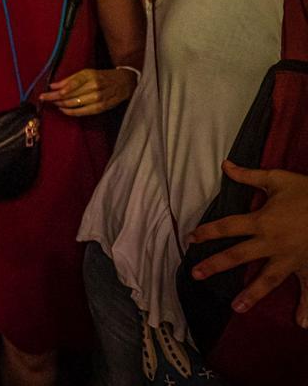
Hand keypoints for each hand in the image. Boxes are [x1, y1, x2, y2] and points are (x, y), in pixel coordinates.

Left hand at [39, 67, 137, 114]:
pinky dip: (71, 112)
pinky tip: (63, 110)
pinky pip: (83, 112)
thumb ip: (69, 79)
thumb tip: (53, 86)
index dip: (57, 90)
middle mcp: (94, 86)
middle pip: (70, 95)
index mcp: (90, 75)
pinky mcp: (101, 107)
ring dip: (61, 105)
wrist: (125, 82)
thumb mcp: (87, 73)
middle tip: (44, 98)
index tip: (45, 93)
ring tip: (53, 103)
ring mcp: (99, 98)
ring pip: (75, 104)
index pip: (71, 84)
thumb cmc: (102, 76)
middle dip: (55, 98)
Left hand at [188, 161, 307, 324]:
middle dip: (216, 265)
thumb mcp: (278, 179)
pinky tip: (302, 324)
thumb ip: (249, 176)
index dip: (207, 232)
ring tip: (236, 308)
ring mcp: (292, 258)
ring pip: (268, 280)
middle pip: (238, 256)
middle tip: (196, 275)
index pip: (227, 227)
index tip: (191, 238)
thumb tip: (225, 164)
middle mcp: (273, 243)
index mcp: (262, 221)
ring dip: (252, 294)